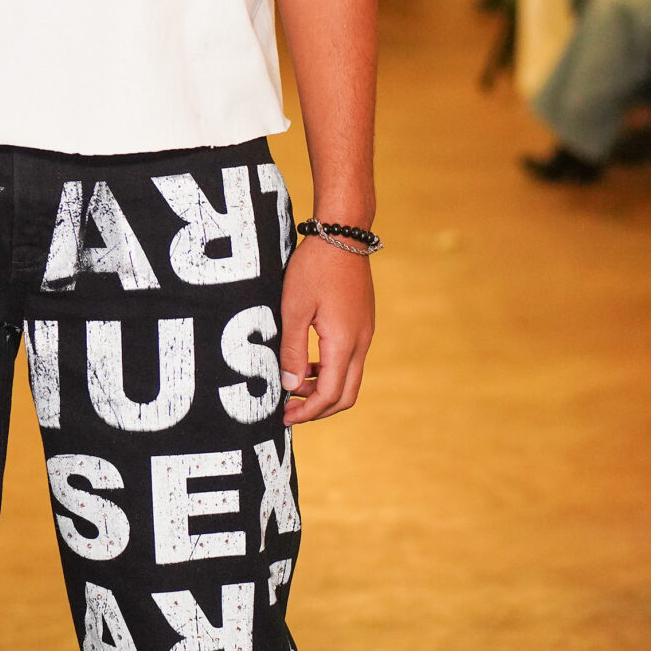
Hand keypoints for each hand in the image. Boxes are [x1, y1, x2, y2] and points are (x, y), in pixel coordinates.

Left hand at [279, 237, 374, 424]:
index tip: (284, 417)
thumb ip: (292, 350)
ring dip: (324, 389)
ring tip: (294, 387)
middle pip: (346, 394)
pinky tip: (309, 364)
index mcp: (345, 342)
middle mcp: (361, 342)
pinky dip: (331, 371)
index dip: (307, 412)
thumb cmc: (315, 266)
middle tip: (290, 412)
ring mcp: (365, 332)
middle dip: (318, 409)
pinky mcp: (363, 323)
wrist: (343, 233)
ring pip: (349, 377)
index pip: (331, 394)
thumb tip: (291, 387)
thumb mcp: (293, 308)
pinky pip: (350, 359)